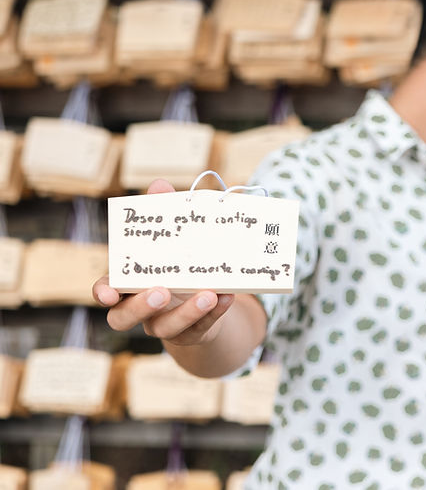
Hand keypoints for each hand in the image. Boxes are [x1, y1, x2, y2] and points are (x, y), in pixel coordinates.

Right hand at [93, 178, 235, 345]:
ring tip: (209, 294)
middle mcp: (141, 309)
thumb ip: (164, 211)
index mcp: (130, 284)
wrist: (204, 300)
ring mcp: (165, 325)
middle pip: (124, 318)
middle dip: (142, 306)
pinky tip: (228, 296)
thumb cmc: (180, 262)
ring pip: (167, 329)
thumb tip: (159, 184)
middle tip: (162, 291)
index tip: (109, 293)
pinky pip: (202, 328)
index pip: (106, 291)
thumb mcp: (174, 237)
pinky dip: (215, 313)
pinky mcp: (192, 333)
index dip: (103, 292)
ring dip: (187, 312)